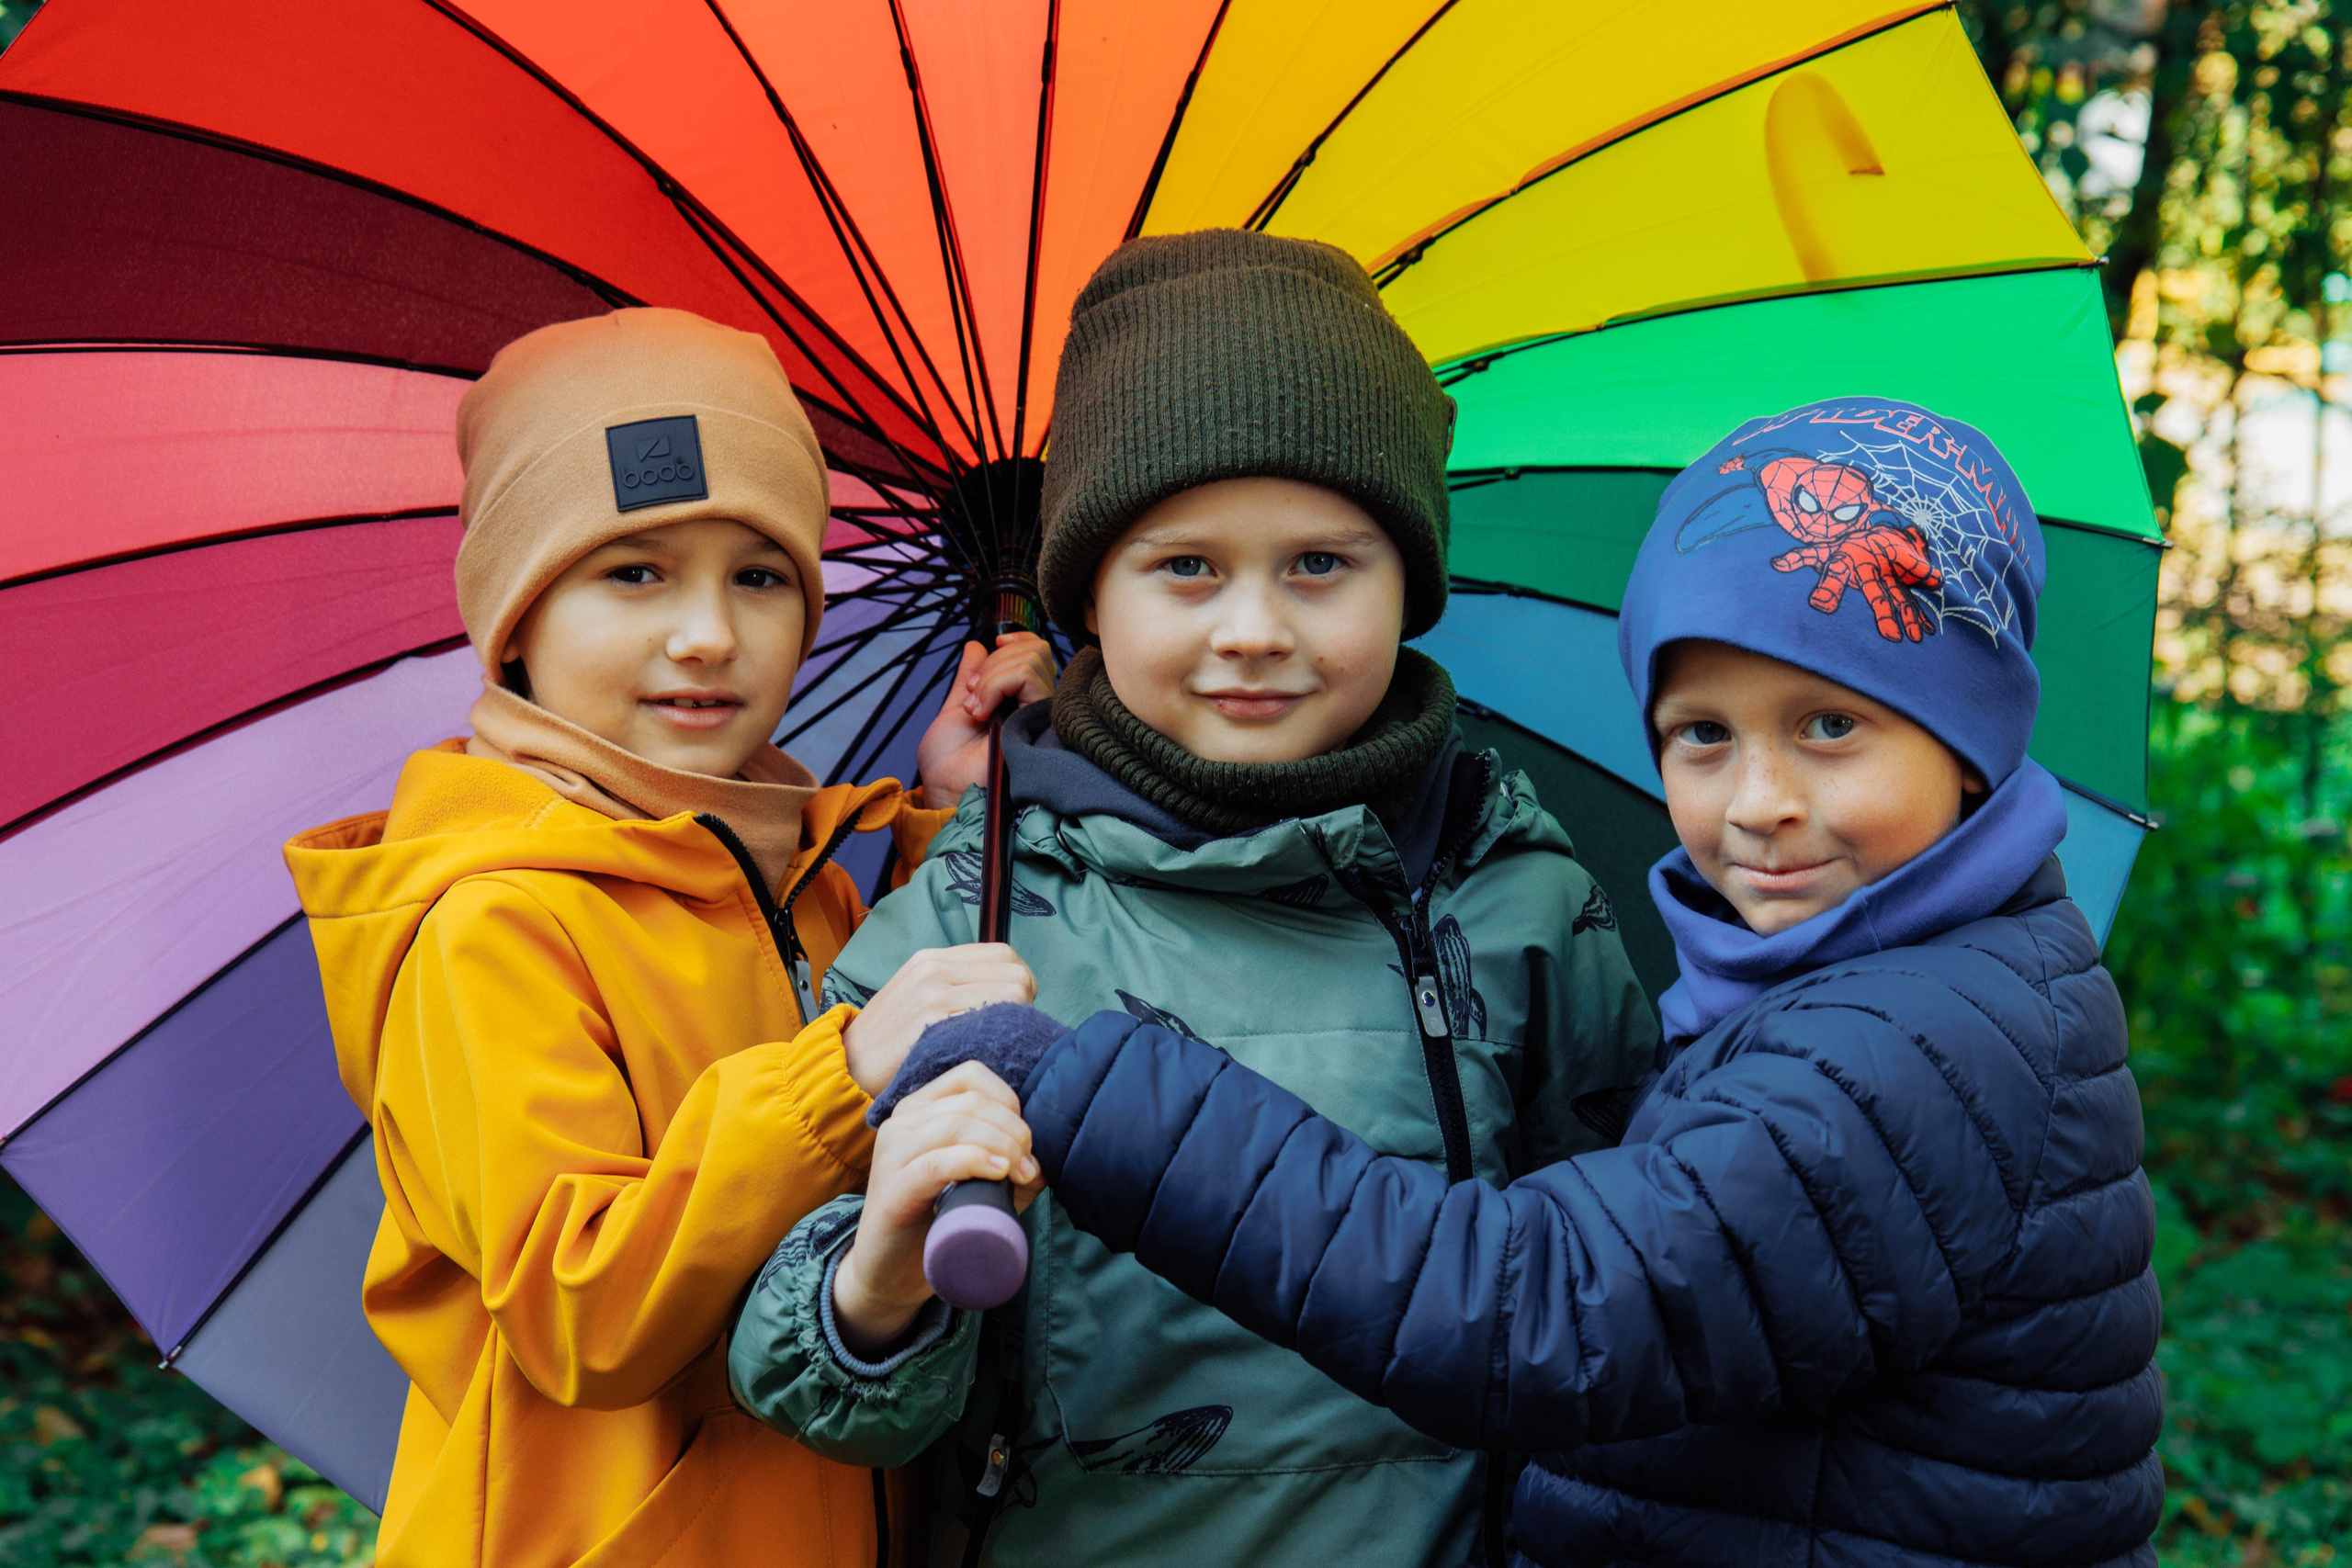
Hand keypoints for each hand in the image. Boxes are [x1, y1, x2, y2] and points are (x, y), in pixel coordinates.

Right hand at [832, 1063, 1041, 1355]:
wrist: (890, 1273)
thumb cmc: (937, 1222)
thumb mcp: (976, 1183)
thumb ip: (1008, 1163)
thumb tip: (1046, 1160)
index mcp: (919, 1108)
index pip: (971, 1076)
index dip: (1008, 1101)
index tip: (1026, 1142)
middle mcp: (901, 1121)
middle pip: (971, 1102)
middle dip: (1013, 1130)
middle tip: (1030, 1169)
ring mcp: (892, 1152)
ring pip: (957, 1125)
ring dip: (1002, 1146)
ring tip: (1021, 1176)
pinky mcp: (893, 1189)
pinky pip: (937, 1162)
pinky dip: (976, 1161)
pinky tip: (999, 1175)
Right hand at [841, 944, 1036, 1094]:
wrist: (847, 1064)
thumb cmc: (888, 1037)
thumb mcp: (916, 992)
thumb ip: (955, 982)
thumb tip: (1007, 987)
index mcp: (932, 958)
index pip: (1005, 954)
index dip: (1021, 981)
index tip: (1016, 1007)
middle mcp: (934, 969)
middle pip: (1015, 975)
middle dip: (1025, 1004)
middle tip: (1011, 1030)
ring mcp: (932, 996)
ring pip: (1011, 997)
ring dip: (1015, 1024)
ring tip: (1000, 1043)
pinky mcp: (931, 1026)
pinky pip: (990, 1024)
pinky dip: (998, 1040)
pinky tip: (986, 1054)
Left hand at [913, 633, 1056, 810]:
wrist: (945, 789)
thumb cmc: (948, 763)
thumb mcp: (955, 707)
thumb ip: (970, 677)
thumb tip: (977, 645)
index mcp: (1016, 702)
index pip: (1037, 652)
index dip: (1018, 640)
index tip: (994, 644)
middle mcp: (1032, 706)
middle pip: (1036, 650)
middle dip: (993, 663)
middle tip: (972, 695)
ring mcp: (1037, 713)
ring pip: (1031, 659)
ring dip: (989, 677)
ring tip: (974, 709)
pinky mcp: (1039, 721)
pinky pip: (1026, 676)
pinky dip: (994, 684)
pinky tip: (982, 712)